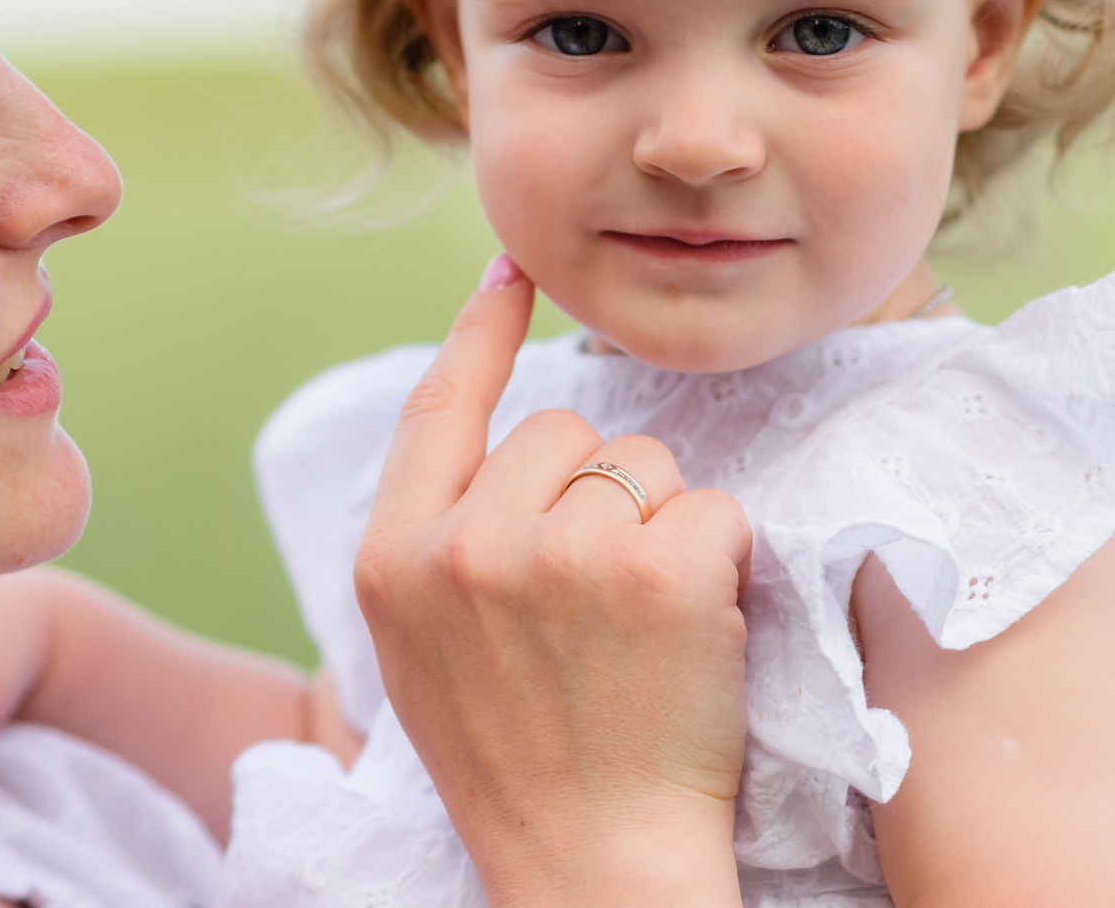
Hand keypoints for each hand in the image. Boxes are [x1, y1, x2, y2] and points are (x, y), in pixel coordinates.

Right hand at [357, 254, 753, 907]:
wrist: (589, 872)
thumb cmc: (521, 765)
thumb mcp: (425, 650)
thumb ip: (442, 539)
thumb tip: (496, 434)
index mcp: (391, 559)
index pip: (438, 406)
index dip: (480, 331)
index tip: (515, 267)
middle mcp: (463, 544)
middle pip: (563, 432)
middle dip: (600, 493)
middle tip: (600, 609)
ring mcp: (558, 555)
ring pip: (644, 467)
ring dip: (663, 531)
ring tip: (640, 637)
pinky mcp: (654, 574)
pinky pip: (712, 513)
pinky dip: (724, 568)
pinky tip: (692, 642)